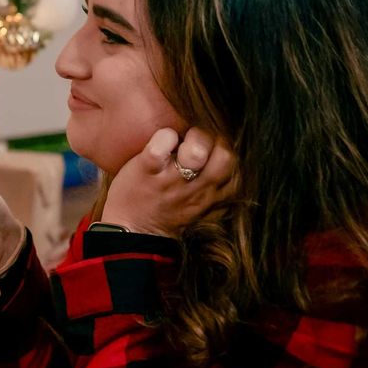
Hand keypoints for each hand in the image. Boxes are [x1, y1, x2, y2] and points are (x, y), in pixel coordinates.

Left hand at [101, 126, 236, 237]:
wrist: (132, 231)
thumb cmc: (166, 209)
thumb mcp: (200, 202)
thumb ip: (214, 182)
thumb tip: (225, 153)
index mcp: (213, 195)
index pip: (236, 166)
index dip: (225, 147)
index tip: (210, 145)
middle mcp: (197, 189)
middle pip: (226, 156)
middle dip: (214, 139)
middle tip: (195, 139)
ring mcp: (172, 181)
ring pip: (196, 152)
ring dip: (192, 138)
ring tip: (180, 141)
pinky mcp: (147, 171)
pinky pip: (159, 147)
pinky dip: (163, 136)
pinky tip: (161, 141)